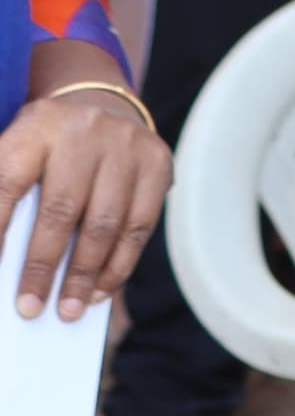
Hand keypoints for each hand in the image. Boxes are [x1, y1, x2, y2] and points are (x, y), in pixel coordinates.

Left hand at [0, 86, 168, 322]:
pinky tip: (101, 289)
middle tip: (29, 309)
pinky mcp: (158, 164)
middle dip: (43, 267)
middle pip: (60, 210)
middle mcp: (84, 131)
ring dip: (86, 275)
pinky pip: (140, 225)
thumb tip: (2, 259)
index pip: (8, 184)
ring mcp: (127, 146)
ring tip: (70, 310)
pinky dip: (119, 264)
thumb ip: (5, 197)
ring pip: (105, 223)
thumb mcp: (14, 153)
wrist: (101, 105)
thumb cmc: (44, 148)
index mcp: (36, 126)